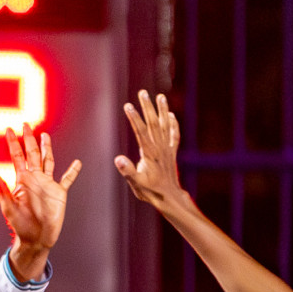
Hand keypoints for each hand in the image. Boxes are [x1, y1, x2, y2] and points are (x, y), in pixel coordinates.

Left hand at [0, 125, 80, 262]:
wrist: (36, 239)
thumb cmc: (20, 225)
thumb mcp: (8, 207)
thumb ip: (2, 189)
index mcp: (21, 180)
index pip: (17, 157)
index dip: (13, 143)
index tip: (9, 129)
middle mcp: (34, 179)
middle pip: (32, 154)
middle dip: (28, 139)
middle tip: (26, 124)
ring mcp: (47, 185)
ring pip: (48, 161)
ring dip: (47, 148)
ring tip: (44, 135)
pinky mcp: (59, 193)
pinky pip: (67, 179)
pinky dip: (72, 171)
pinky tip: (77, 163)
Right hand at [114, 90, 186, 210]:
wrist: (170, 198)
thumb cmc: (151, 192)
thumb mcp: (136, 184)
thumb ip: (128, 171)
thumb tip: (118, 159)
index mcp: (150, 154)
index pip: (141, 132)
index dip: (134, 118)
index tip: (128, 106)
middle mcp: (160, 148)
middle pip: (153, 124)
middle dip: (147, 107)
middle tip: (142, 93)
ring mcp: (167, 149)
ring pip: (164, 126)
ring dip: (162, 110)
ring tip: (160, 96)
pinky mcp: (172, 153)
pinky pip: (174, 135)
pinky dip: (173, 124)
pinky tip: (171, 115)